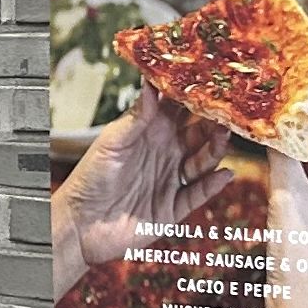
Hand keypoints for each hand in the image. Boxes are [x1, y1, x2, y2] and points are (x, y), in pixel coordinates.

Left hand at [52, 93, 232, 300]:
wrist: (81, 224)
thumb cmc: (89, 179)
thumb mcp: (111, 143)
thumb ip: (136, 117)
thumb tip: (151, 84)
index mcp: (148, 133)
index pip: (178, 110)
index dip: (193, 97)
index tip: (210, 82)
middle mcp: (164, 153)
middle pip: (197, 134)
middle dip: (212, 122)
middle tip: (226, 111)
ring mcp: (170, 180)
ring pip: (202, 162)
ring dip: (214, 150)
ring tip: (224, 137)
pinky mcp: (173, 207)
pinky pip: (198, 194)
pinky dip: (212, 185)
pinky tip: (224, 174)